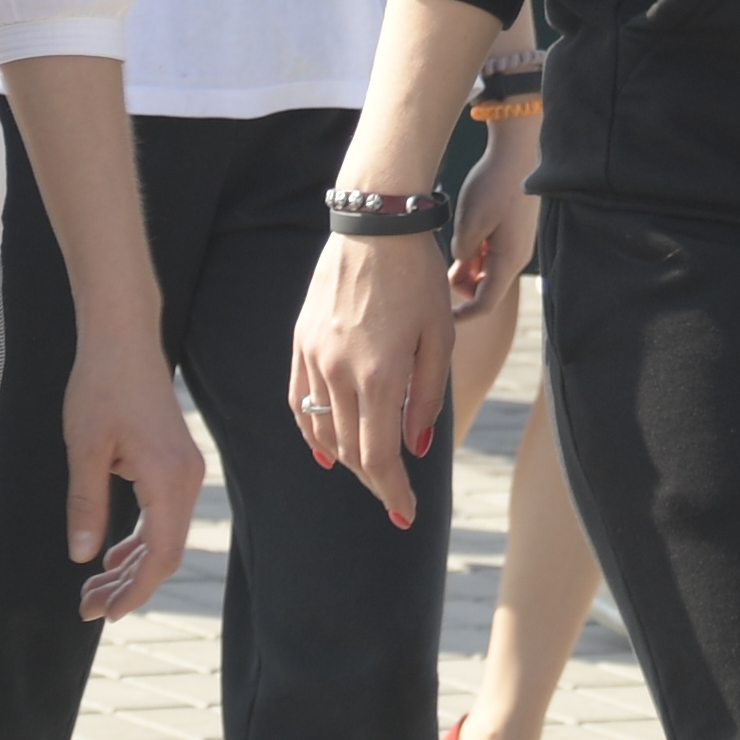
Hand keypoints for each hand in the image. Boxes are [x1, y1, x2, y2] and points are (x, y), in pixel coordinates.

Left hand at [66, 329, 201, 621]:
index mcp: (168, 479)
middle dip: (128, 586)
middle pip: (165, 552)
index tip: (102, 614)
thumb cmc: (101, 386)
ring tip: (93, 589)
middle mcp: (186, 479)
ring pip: (164, 536)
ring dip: (132, 566)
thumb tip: (83, 558)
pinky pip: (163, 515)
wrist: (123, 339)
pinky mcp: (175, 462)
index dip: (134, 592)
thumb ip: (86, 506)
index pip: (161, 555)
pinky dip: (139, 540)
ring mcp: (185, 470)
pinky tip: (111, 555)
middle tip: (87, 608)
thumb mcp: (84, 449)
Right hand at [294, 226, 454, 522]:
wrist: (375, 225)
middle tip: (395, 498)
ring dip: (345, 458)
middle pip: (350, 450)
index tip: (407, 514)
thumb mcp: (439, 338)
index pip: (379, 457)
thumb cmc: (418, 279)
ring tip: (369, 472)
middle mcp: (338, 373)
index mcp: (378, 376)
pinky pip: (300, 402)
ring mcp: (314, 358)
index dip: (392, 493)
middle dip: (375, 481)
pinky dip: (311, 432)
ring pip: (322, 430)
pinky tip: (323, 450)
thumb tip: (415, 447)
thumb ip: (427, 398)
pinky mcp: (300, 342)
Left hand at [449, 128, 538, 310]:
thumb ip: (462, 252)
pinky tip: (468, 228)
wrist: (518, 152)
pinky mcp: (515, 231)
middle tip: (445, 263)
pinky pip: (493, 253)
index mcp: (508, 260)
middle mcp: (517, 257)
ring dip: (469, 264)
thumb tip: (461, 265)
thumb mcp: (469, 222)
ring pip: (488, 269)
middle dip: (463, 283)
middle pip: (486, 287)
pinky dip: (478, 250)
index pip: (485, 303)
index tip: (443, 317)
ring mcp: (518, 244)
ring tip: (457, 239)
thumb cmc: (494, 185)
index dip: (463, 314)